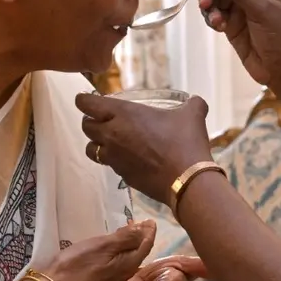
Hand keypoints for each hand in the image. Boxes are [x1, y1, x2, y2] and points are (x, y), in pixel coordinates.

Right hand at [14, 221, 156, 280]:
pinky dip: (117, 257)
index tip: (150, 221)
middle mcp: (125, 277)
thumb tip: (145, 228)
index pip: (145, 246)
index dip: (148, 232)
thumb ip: (125, 238)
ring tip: (126, 234)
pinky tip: (110, 253)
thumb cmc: (77, 266)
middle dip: (141, 240)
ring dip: (129, 248)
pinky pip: (116, 269)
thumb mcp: (102, 246)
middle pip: (137, 255)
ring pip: (127, 263)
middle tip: (140, 225)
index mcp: (128, 265)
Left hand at [76, 94, 213, 203]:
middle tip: (100, 119)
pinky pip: (109, 165)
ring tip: (108, 140)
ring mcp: (115, 158)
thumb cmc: (185, 142)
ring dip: (96, 143)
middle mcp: (112, 135)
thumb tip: (197, 101)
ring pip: (91, 149)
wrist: (187, 180)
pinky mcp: (122, 175)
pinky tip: (128, 158)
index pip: (88, 105)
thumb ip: (192, 104)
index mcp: (123, 114)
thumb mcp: (192, 115)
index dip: (83, 101)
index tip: (84, 100)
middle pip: (86, 127)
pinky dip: (113, 160)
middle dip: (90, 121)